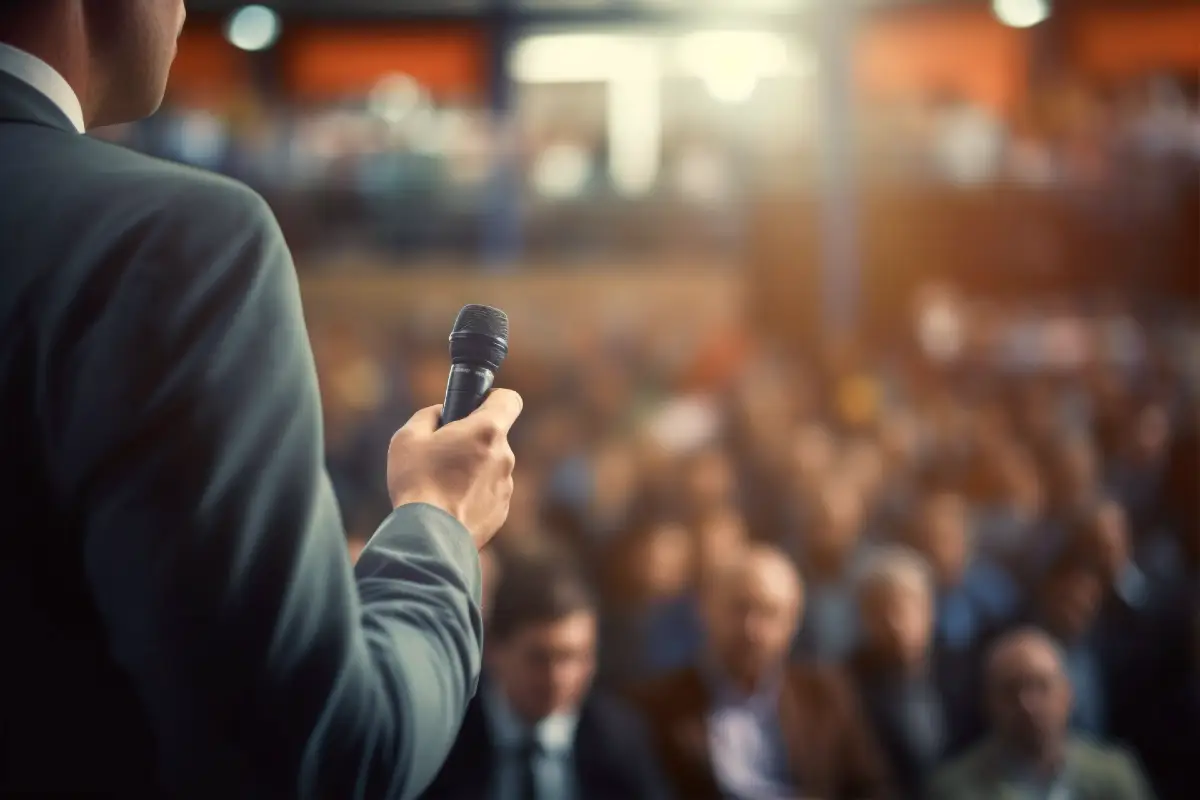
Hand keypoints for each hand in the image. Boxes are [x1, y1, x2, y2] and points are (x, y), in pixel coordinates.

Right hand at [387, 389, 521, 548]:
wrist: (429, 538)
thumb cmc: (417, 483)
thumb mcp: (407, 438)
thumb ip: (428, 415)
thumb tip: (440, 414)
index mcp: (486, 431)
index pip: (509, 400)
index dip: (493, 398)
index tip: (476, 406)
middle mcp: (504, 456)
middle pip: (494, 436)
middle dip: (472, 439)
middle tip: (442, 452)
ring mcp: (506, 485)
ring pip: (491, 466)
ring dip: (472, 468)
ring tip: (441, 484)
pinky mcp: (502, 510)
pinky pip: (489, 492)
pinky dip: (473, 494)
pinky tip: (449, 504)